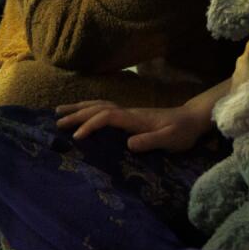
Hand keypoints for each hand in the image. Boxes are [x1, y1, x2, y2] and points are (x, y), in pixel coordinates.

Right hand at [54, 98, 210, 152]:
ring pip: (99, 105)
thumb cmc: (182, 131)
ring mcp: (128, 112)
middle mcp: (128, 112)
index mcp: (134, 118)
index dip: (91, 126)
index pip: (106, 117)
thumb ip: (150, 142)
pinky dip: (89, 108)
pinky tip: (84, 113)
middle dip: (76, 114)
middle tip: (56, 122)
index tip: (77, 138)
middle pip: (98, 108)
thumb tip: (128, 144)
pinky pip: (104, 108)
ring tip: (60, 111)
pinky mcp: (130, 115)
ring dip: (79, 108)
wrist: (192, 118)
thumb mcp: (170, 140)